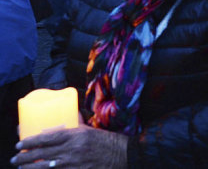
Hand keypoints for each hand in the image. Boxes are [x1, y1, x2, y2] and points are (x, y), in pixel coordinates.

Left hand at [12, 121, 127, 168]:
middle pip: (42, 154)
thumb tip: (67, 114)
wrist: (121, 154)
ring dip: (30, 168)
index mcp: (75, 135)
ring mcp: (73, 163)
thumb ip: (76, 124)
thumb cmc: (105, 141)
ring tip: (21, 167)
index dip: (30, 141)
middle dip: (25, 157)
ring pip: (45, 167)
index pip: (47, 138)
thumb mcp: (89, 129)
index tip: (19, 143)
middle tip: (15, 158)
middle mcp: (72, 150)